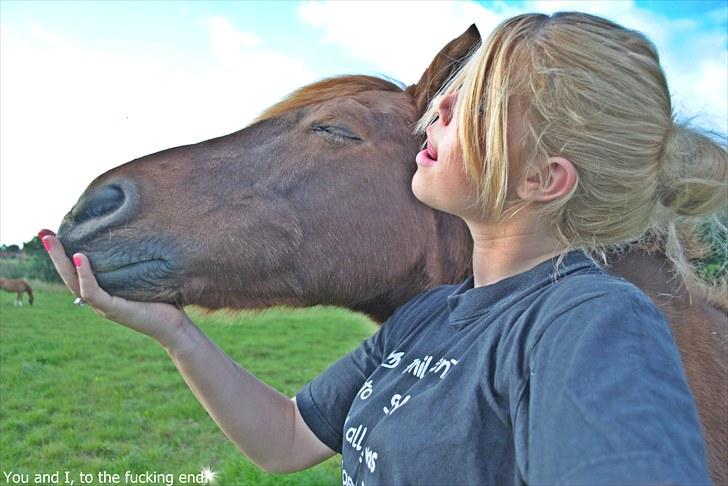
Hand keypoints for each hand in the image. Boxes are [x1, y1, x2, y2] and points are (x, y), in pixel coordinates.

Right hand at [40, 230, 190, 348]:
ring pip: (73, 283)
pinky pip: (93, 292)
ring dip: (60, 261)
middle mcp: (98, 299)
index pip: (76, 270)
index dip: (63, 254)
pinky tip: (79, 257)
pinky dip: (85, 275)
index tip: (52, 234)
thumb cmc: (164, 301)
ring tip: (51, 240)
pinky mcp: (113, 310)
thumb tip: (137, 236)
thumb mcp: (145, 276)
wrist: (176, 327)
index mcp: (103, 292)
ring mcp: (103, 306)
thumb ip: (134, 262)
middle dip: (54, 253)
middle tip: (42, 233)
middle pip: (68, 275)